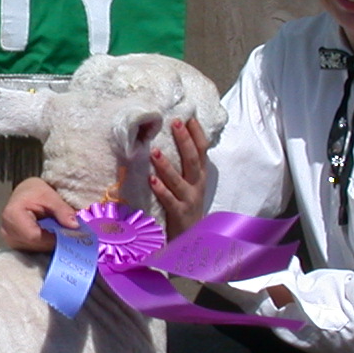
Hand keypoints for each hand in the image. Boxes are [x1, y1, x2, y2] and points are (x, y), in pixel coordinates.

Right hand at [1, 177, 76, 251]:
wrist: (24, 193)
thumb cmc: (34, 192)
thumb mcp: (50, 196)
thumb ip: (62, 211)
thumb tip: (75, 226)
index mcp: (12, 215)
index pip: (34, 236)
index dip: (53, 238)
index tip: (69, 234)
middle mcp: (7, 231)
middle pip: (35, 244)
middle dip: (53, 240)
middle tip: (68, 233)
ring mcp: (9, 239)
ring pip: (35, 248)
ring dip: (49, 242)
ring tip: (58, 232)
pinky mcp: (14, 244)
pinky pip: (33, 248)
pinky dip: (44, 243)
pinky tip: (50, 234)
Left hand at [149, 117, 209, 236]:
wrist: (193, 236)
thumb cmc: (187, 204)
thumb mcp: (191, 182)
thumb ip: (185, 164)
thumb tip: (176, 139)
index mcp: (200, 175)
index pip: (202, 150)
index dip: (197, 133)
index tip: (188, 116)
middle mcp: (197, 184)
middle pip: (193, 160)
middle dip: (184, 140)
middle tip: (175, 123)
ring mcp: (189, 199)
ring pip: (179, 179)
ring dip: (166, 165)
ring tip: (155, 150)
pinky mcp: (179, 213)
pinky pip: (169, 200)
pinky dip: (161, 189)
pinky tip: (151, 180)